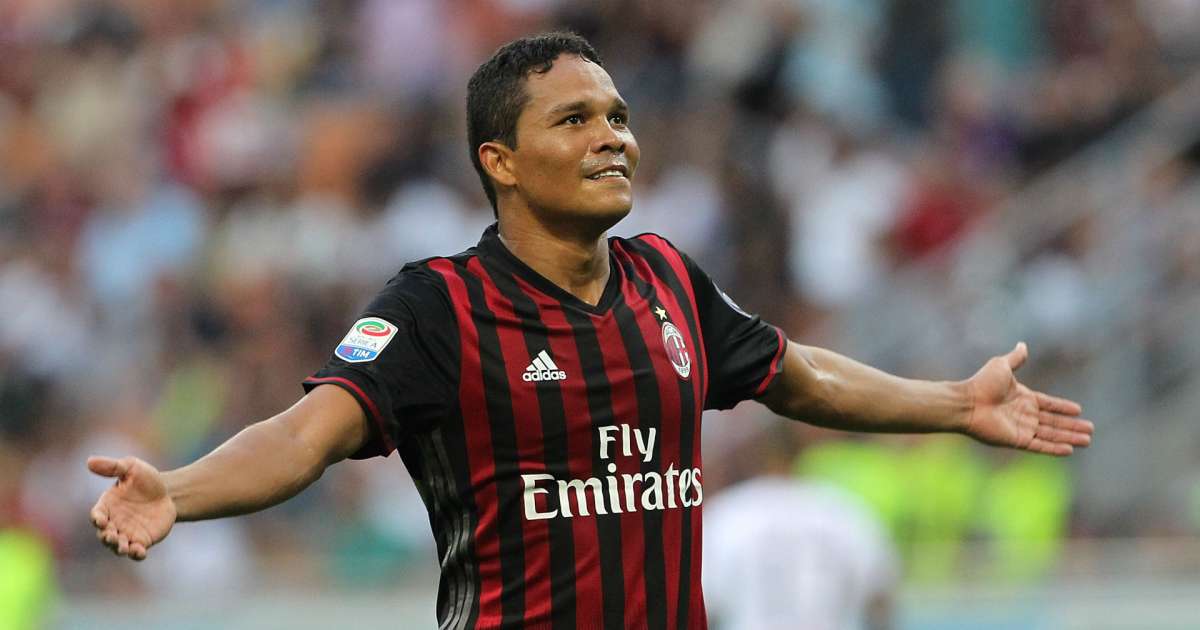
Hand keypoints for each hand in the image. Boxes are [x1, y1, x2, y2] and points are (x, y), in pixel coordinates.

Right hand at [87, 456, 176, 560]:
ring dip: (119, 548)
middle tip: (111, 536)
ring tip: (124, 547)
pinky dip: (136, 554)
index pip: (97, 515)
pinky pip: (136, 552)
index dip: (97, 519)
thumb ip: (112, 467)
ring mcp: (127, 534)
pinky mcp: (142, 541)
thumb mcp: (131, 468)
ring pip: (118, 546)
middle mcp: (113, 523)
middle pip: (104, 534)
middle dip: (106, 537)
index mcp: (107, 506)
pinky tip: (140, 552)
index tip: (101, 520)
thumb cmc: (146, 479)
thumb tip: (90, 461)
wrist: (168, 493)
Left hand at [963, 342, 1093, 455]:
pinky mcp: (1017, 440)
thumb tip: (1023, 345)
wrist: (967, 402)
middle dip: (1072, 426)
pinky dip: (1055, 448)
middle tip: (1090, 430)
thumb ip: (1015, 358)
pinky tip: (1070, 450)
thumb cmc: (981, 384)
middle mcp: (1024, 414)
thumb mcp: (1002, 366)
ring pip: (1051, 435)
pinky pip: (1040, 446)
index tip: (1079, 410)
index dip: (1063, 408)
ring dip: (1069, 437)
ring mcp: (1021, 428)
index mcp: (1022, 398)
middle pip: (1054, 422)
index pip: (1048, 404)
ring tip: (1087, 440)